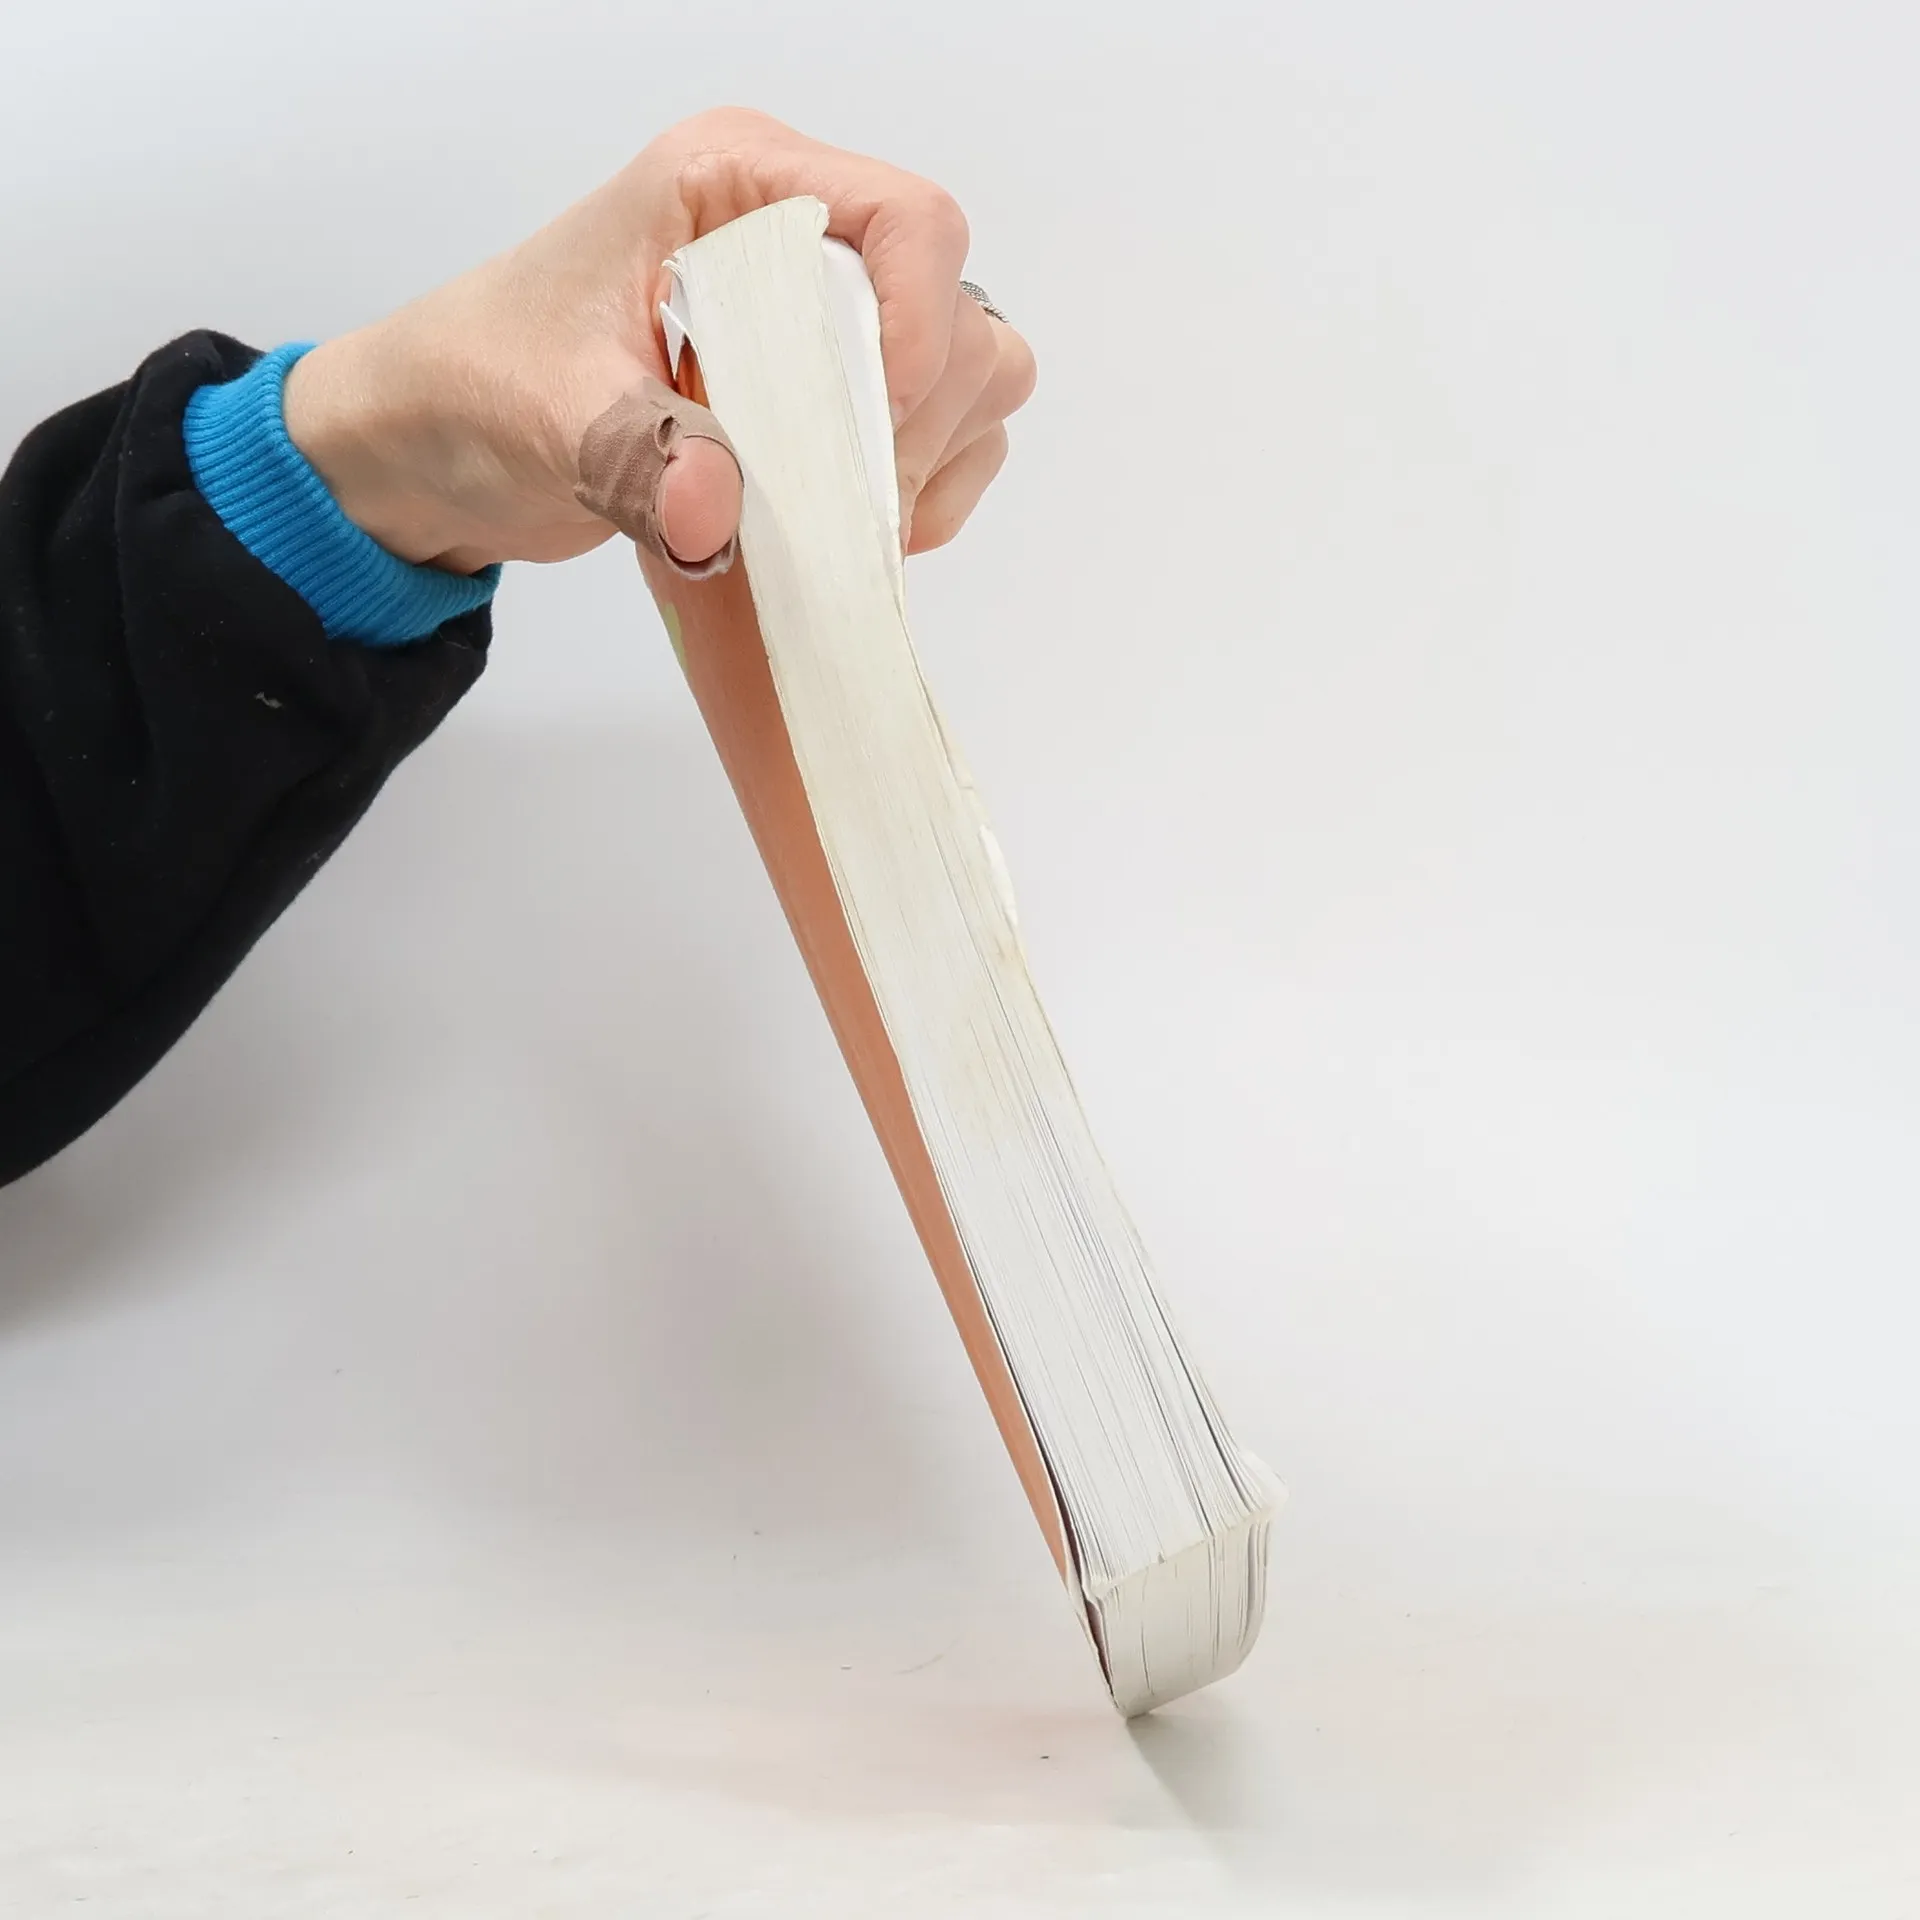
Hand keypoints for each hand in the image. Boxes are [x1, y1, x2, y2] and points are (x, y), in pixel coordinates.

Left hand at [282, 108, 1035, 575]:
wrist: (439, 447)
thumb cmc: (480, 386)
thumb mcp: (550, 412)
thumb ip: (640, 453)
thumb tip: (719, 512)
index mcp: (736, 186)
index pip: (908, 220)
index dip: (924, 321)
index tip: (881, 420)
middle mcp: (803, 239)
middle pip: (961, 312)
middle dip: (921, 421)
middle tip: (842, 495)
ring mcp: (827, 325)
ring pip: (976, 380)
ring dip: (934, 463)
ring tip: (849, 518)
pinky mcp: (831, 402)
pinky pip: (950, 445)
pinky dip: (929, 496)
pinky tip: (857, 532)